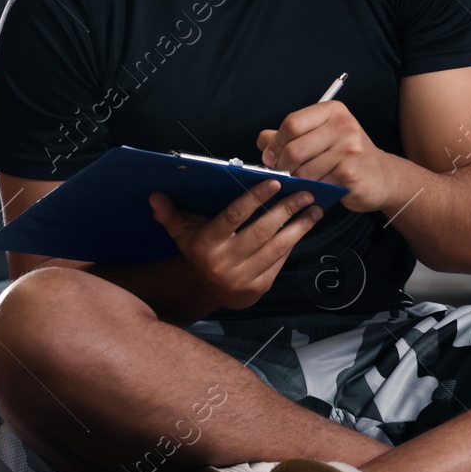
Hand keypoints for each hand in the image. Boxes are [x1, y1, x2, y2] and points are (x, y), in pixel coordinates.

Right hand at [148, 179, 322, 309]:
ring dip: (299, 227)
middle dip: (286, 210)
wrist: (205, 289)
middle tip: (305, 193)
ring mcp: (242, 277)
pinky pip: (280, 262)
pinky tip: (304, 227)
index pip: (233, 217)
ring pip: (276, 248)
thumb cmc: (199, 250)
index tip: (275, 183)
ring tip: (314, 209)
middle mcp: (224, 262)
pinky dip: (294, 243)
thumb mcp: (182, 232)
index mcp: (206, 244)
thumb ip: (171, 213)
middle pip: (261, 231)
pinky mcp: (258, 288)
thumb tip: (156, 195)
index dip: (254, 199)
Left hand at [256, 101, 395, 212]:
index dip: (276, 143)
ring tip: (304, 180)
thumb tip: (263, 141)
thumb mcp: (320, 136)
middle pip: (294, 148)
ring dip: (297, 180)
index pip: (291, 123)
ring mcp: (349, 149)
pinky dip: (311, 190)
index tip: (272, 156)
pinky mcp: (350, 173)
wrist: (381, 176)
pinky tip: (318, 188)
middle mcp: (343, 125)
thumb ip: (289, 136)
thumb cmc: (346, 156)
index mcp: (332, 111)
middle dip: (282, 165)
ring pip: (302, 170)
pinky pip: (315, 184)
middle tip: (284, 173)